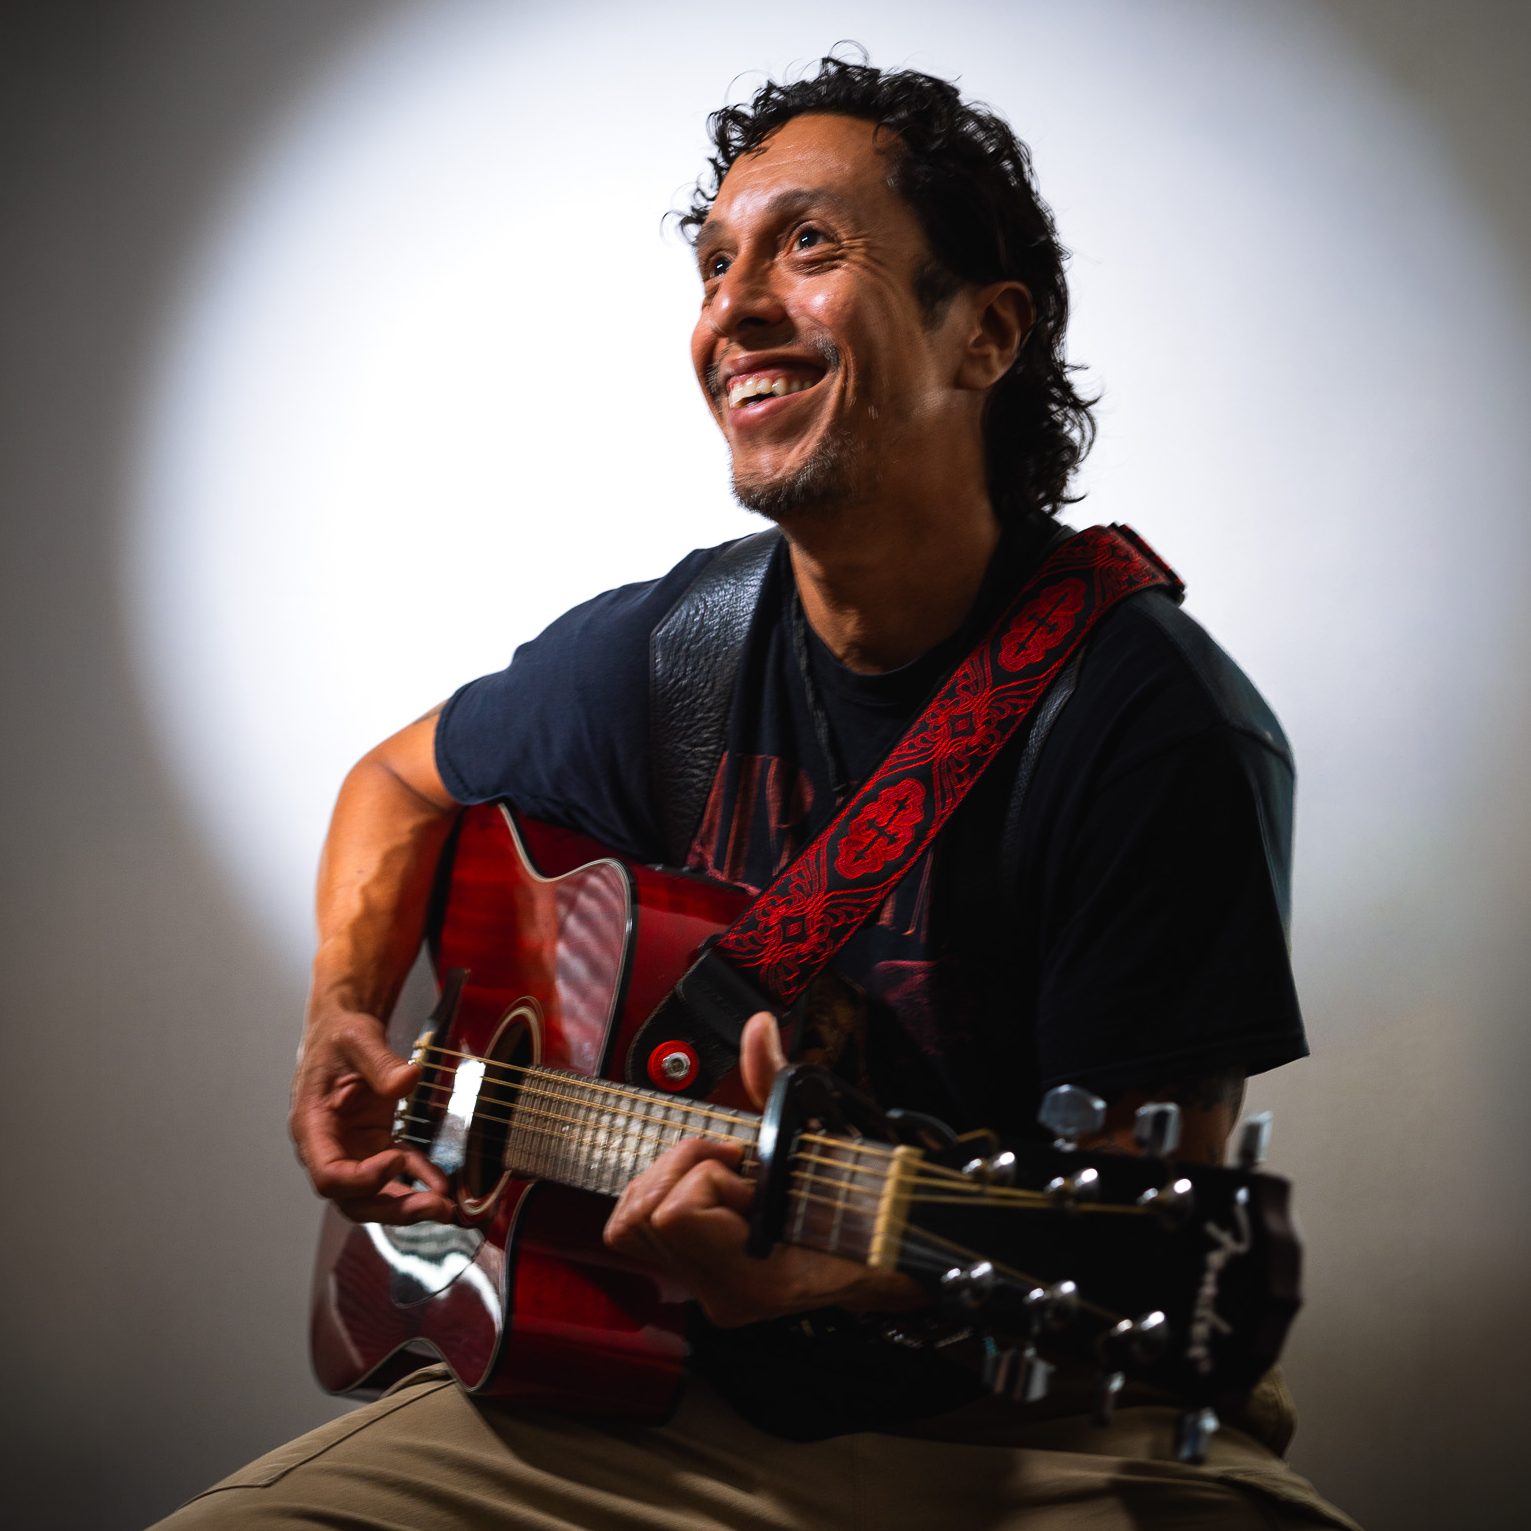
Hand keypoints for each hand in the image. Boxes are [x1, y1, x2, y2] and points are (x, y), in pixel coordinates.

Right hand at [289, 1008, 452, 1224]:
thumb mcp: (357, 1039)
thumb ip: (379, 1062)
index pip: (329, 1175)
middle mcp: (330, 1147)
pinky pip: (398, 1171)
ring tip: (445, 1208)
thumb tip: (407, 1080)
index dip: (362, 1179)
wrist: (344, 1034)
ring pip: (375, 1194)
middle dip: (393, 1208)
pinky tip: (442, 1183)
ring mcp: (353, 1150)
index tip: (396, 1161)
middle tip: (433, 1208)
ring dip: (408, 1204)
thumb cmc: (340, 1038)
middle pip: (353, 1198)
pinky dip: (419, 1179)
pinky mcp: (375, 1144)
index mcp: (312, 1127)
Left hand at [603, 1012, 925, 1326]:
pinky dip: (663, 1195)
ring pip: (631, 1222)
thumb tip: (758, 1027)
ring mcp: (708, 1290)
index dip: (707, 1174)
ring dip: (672, 1182)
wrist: (883, 1250)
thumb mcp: (819, 1135)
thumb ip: (773, 1079)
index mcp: (757, 1273)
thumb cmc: (861, 1200)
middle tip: (733, 1166)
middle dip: (683, 1171)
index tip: (747, 1167)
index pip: (677, 1215)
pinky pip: (638, 1232)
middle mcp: (724, 1292)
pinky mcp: (697, 1280)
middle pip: (644, 1213)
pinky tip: (709, 1191)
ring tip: (723, 1179)